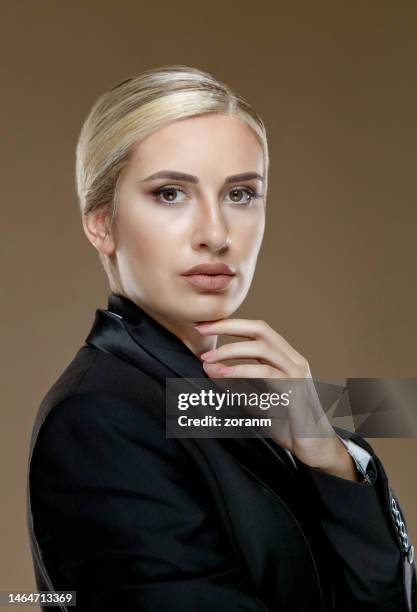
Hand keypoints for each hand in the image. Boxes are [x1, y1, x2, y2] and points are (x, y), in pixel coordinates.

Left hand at [196, 318, 349, 472]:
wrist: (316, 448)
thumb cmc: (287, 424)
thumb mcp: (256, 401)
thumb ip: (237, 384)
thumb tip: (209, 367)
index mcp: (286, 359)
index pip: (257, 330)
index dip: (230, 324)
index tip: (204, 326)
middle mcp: (294, 361)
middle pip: (261, 330)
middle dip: (228, 326)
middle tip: (201, 331)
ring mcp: (297, 374)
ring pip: (262, 348)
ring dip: (231, 351)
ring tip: (208, 360)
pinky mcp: (296, 391)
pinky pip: (266, 374)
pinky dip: (241, 372)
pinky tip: (222, 375)